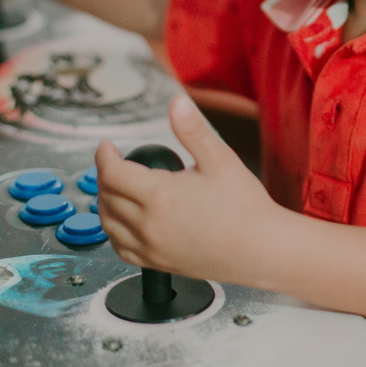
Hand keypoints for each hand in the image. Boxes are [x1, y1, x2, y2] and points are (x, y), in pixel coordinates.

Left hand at [95, 95, 278, 283]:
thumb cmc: (245, 207)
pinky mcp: (158, 263)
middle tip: (113, 162)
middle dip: (104, 175)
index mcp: (159, 196)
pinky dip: (114, 232)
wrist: (261, 249)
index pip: (113, 173)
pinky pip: (122, 249)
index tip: (107, 146)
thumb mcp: (220, 158)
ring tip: (114, 188)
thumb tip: (176, 103)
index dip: (104, 156)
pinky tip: (123, 223)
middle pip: (107, 197)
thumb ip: (193, 130)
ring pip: (109, 225)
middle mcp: (148, 225)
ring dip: (105, 203)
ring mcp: (151, 248)